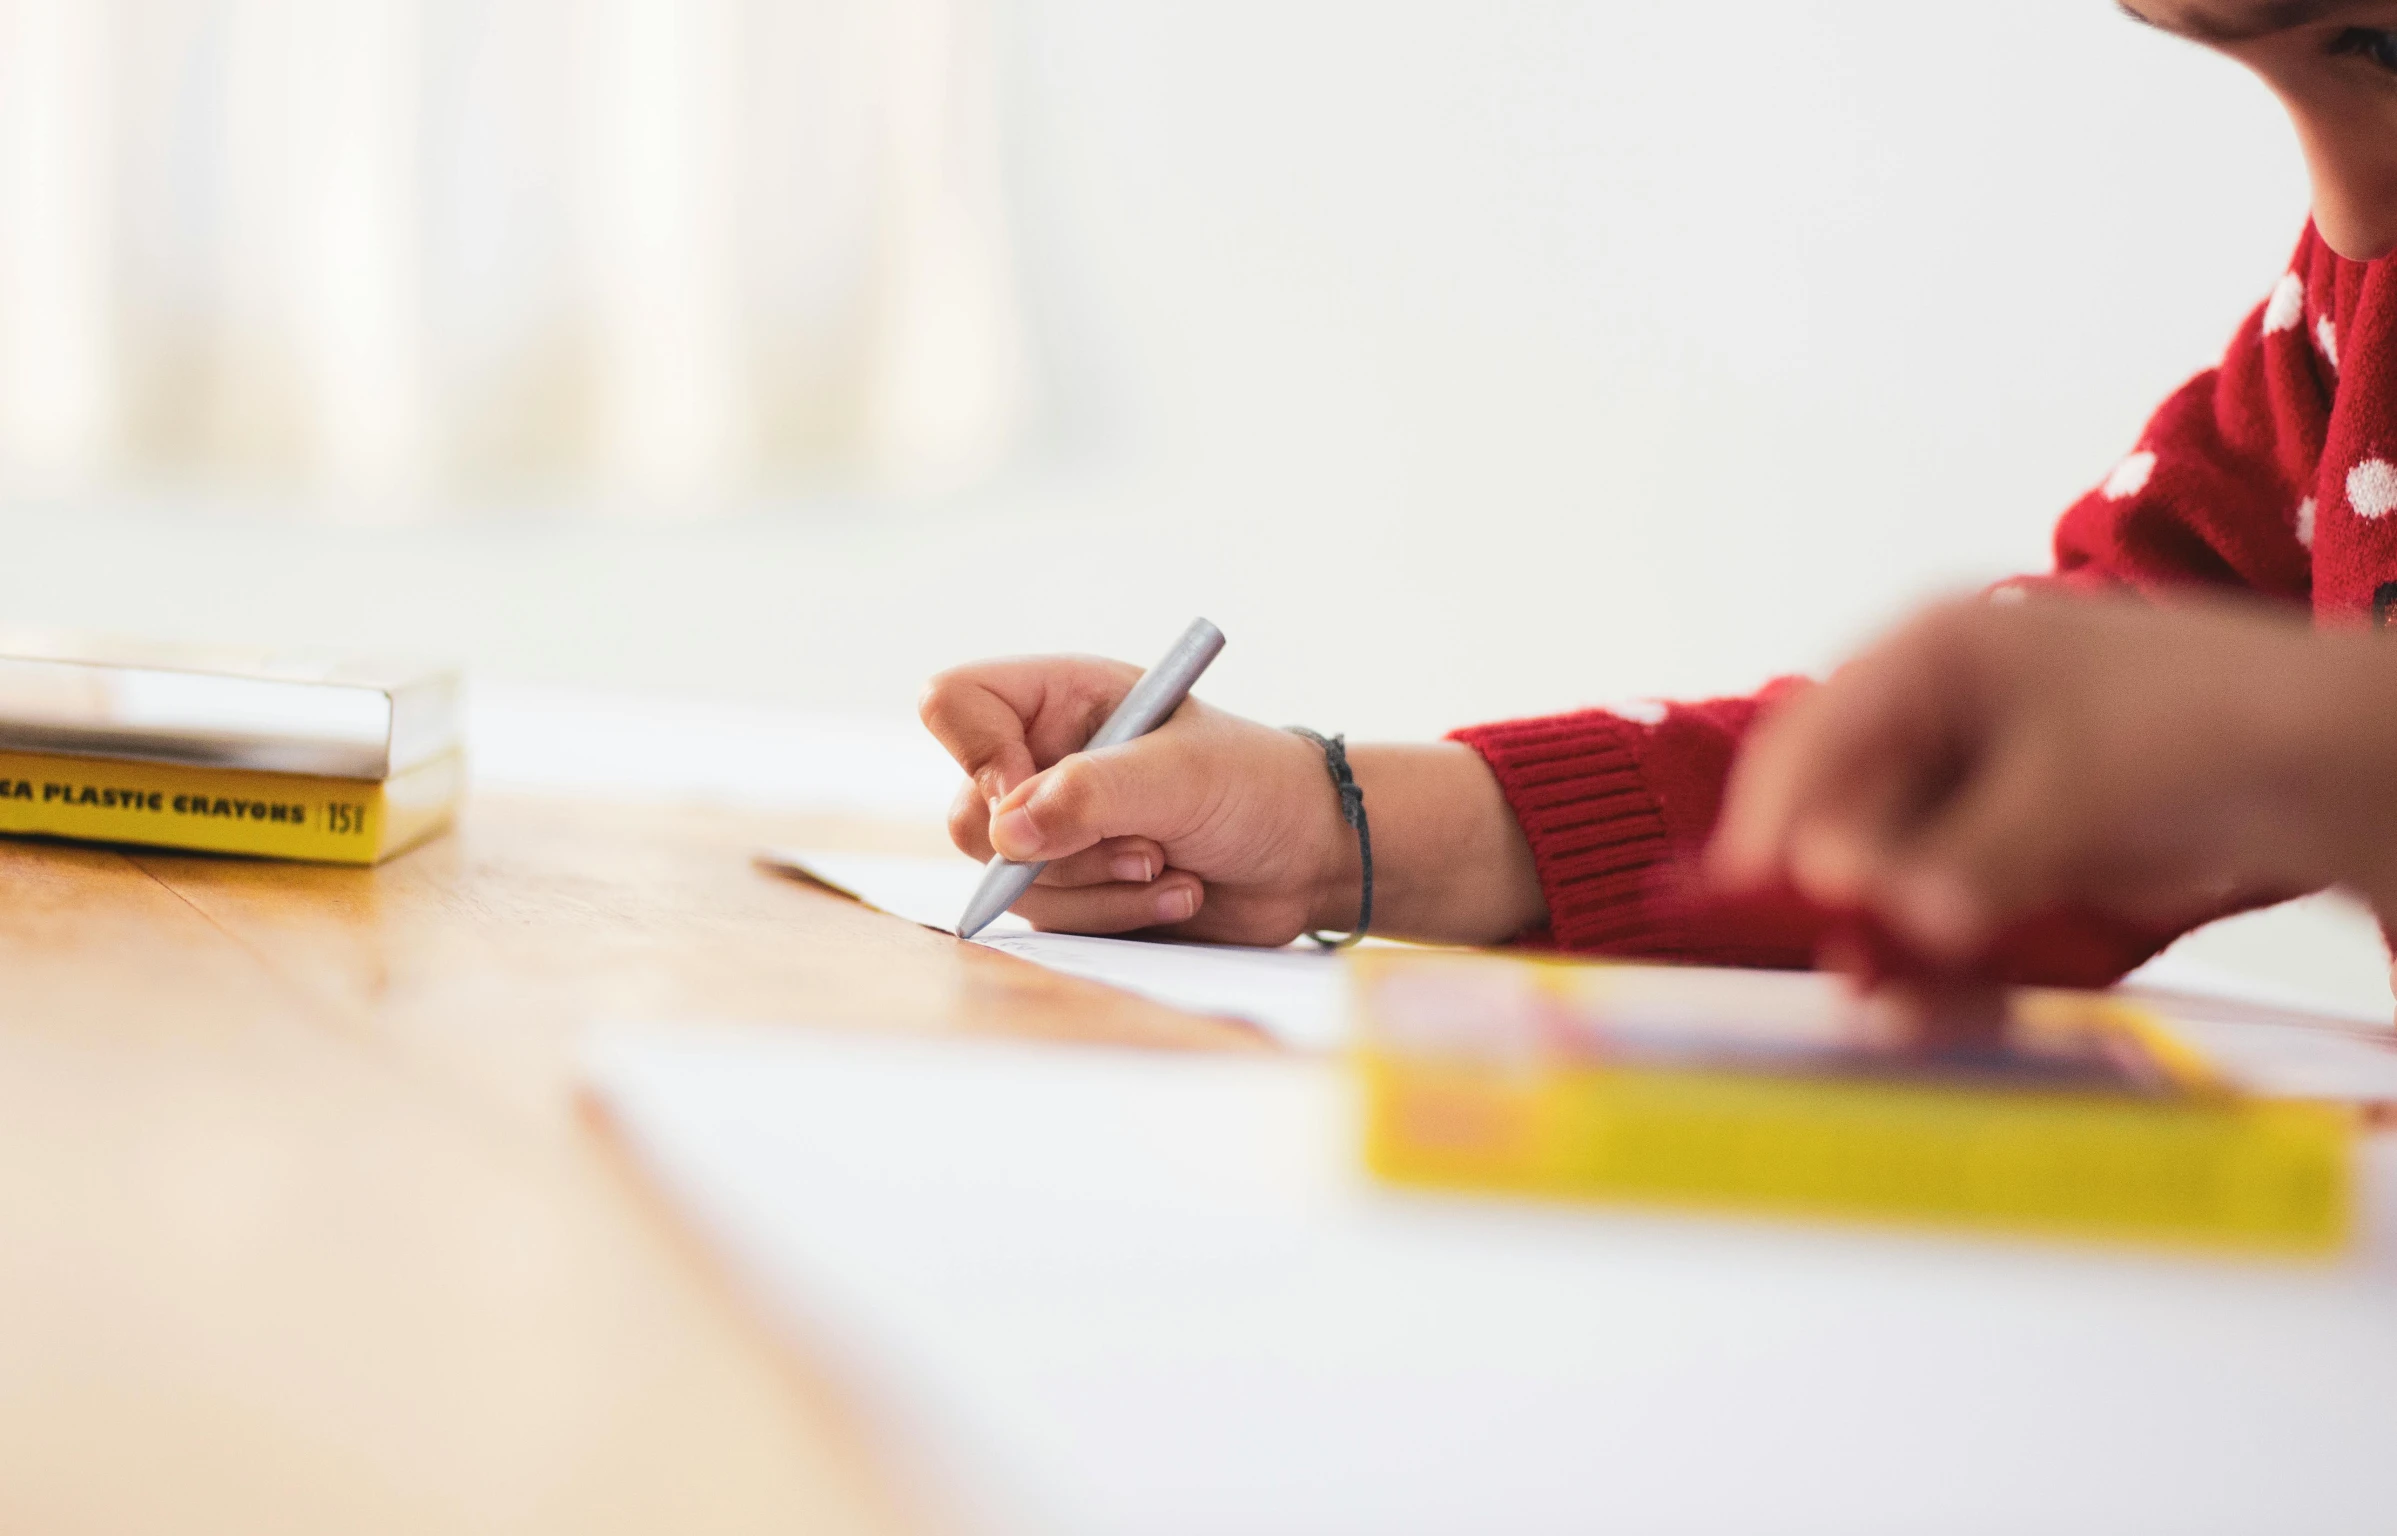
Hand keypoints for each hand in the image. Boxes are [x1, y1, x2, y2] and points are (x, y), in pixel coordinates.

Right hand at [920, 655, 1359, 942]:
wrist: (1307, 856)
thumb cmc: (1255, 785)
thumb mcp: (1178, 775)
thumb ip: (1089, 796)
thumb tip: (1003, 834)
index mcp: (1059, 700)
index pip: (954, 704)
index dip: (975, 753)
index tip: (1030, 792)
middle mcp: (1041, 760)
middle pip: (969, 815)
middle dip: (1061, 850)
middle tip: (1144, 848)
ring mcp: (1050, 831)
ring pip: (1011, 881)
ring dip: (1100, 889)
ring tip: (1173, 868)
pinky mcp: (1070, 890)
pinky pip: (1050, 922)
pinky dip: (1114, 918)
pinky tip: (1176, 894)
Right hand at [1707, 594, 2396, 960]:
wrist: (2346, 759)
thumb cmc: (2208, 725)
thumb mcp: (2074, 788)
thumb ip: (1967, 855)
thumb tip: (1882, 911)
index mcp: (1934, 656)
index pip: (1815, 736)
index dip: (1774, 817)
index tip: (1752, 895)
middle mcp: (1940, 717)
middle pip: (1843, 815)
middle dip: (1837, 901)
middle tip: (1846, 973)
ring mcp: (1978, 786)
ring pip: (1891, 876)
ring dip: (1889, 943)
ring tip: (1898, 1011)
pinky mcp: (2016, 849)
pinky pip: (1948, 910)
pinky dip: (1946, 961)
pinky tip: (1951, 1004)